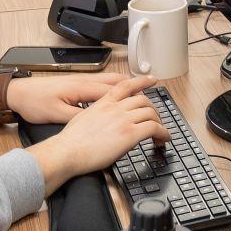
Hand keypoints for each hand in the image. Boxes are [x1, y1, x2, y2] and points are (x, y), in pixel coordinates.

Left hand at [5, 69, 144, 126]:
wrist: (17, 93)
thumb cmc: (35, 104)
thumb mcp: (57, 115)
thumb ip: (79, 117)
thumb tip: (99, 123)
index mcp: (82, 89)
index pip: (114, 90)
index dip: (134, 91)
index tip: (150, 92)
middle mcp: (84, 81)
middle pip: (116, 80)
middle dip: (135, 81)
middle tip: (153, 82)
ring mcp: (79, 81)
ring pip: (108, 79)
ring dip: (126, 81)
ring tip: (141, 84)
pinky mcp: (73, 84)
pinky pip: (100, 82)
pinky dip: (113, 84)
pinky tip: (115, 90)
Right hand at [33, 78, 165, 188]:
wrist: (67, 151)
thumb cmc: (70, 141)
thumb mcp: (83, 117)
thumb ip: (98, 114)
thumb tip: (104, 121)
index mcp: (104, 103)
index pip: (126, 85)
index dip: (142, 80)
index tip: (151, 79)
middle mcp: (115, 108)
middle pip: (143, 100)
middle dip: (153, 109)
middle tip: (155, 118)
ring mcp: (123, 120)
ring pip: (151, 112)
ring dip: (159, 122)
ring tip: (160, 133)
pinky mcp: (129, 134)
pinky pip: (154, 128)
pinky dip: (163, 133)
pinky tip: (163, 139)